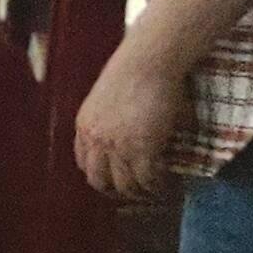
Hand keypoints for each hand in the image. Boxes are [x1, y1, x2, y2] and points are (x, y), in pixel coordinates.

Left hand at [73, 36, 187, 199]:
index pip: (84, 163)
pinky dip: (158, 186)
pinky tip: (168, 184)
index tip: (115, 178)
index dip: (101, 174)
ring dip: (142, 193)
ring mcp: (117, 147)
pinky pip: (147, 180)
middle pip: (99, 181)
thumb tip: (129, 134)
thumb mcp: (108, 98)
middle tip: (136, 192)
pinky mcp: (141, 149)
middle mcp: (95, 140)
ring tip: (157, 191)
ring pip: (125, 186)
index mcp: (84, 126)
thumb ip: (111, 120)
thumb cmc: (136, 70)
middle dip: (117, 191)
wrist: (148, 60)